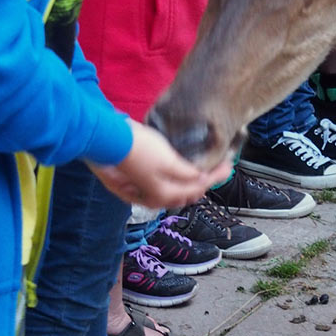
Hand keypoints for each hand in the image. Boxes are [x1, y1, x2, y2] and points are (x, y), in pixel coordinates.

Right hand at [88, 119, 231, 206]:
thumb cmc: (137, 148)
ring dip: (192, 183)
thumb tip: (202, 180)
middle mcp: (154, 197)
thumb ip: (187, 174)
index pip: (198, 187)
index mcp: (164, 194)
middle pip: (186, 194)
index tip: (229, 164)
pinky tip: (181, 173)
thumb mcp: (168, 161)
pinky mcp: (137, 181)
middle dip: (205, 182)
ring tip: (204, 171)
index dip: (216, 176)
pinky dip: (177, 181)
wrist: (106, 139)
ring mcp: (143, 190)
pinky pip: (163, 186)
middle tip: (220, 168)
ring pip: (174, 192)